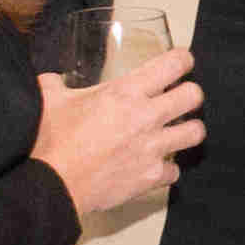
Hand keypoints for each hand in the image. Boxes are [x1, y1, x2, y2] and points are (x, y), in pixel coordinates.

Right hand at [33, 58, 201, 218]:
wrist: (52, 184)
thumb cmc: (50, 141)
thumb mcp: (49, 100)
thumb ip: (55, 84)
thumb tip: (52, 80)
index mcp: (125, 92)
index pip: (173, 64)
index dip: (182, 60)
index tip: (181, 62)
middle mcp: (146, 117)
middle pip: (194, 96)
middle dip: (191, 94)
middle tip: (180, 98)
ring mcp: (153, 148)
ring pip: (196, 133)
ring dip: (188, 129)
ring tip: (176, 130)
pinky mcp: (151, 176)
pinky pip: (175, 170)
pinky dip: (167, 168)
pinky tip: (154, 165)